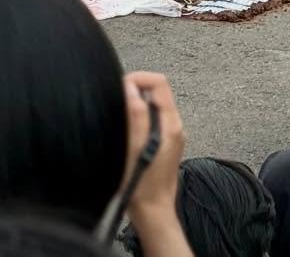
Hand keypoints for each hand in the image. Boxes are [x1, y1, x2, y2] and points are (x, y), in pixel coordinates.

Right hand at [120, 72, 185, 227]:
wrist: (153, 212)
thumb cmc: (143, 186)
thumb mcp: (134, 148)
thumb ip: (135, 116)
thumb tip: (130, 88)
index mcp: (171, 123)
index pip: (159, 82)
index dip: (138, 79)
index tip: (119, 87)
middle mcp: (174, 126)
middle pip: (156, 92)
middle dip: (135, 90)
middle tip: (116, 101)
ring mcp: (170, 135)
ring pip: (153, 106)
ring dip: (135, 105)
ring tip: (119, 117)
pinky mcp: (163, 144)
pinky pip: (151, 121)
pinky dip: (138, 119)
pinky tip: (125, 132)